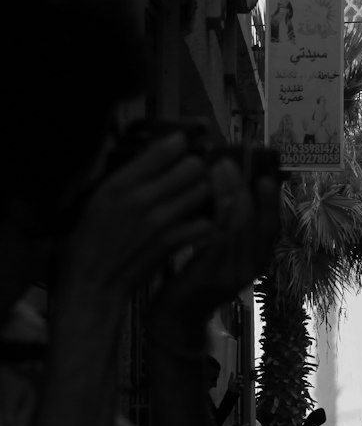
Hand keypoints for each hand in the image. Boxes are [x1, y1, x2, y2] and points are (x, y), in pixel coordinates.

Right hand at [57, 132, 215, 307]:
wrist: (93, 283)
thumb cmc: (89, 241)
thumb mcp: (96, 198)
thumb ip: (124, 174)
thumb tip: (150, 152)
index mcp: (119, 184)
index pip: (164, 149)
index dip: (179, 142)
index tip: (181, 143)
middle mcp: (143, 199)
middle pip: (193, 166)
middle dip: (196, 164)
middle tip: (193, 168)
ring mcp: (161, 221)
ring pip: (204, 190)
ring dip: (204, 188)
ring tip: (197, 191)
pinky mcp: (173, 242)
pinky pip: (205, 221)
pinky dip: (206, 218)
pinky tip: (199, 218)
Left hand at [149, 156, 279, 348]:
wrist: (177, 318)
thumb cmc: (195, 278)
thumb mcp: (217, 251)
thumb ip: (227, 227)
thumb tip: (227, 185)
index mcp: (258, 260)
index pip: (272, 225)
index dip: (270, 199)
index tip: (264, 174)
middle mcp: (251, 267)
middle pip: (257, 221)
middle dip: (245, 186)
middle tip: (232, 161)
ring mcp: (233, 273)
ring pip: (238, 225)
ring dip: (229, 192)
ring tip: (216, 169)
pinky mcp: (211, 276)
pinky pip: (217, 237)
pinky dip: (212, 213)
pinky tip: (202, 196)